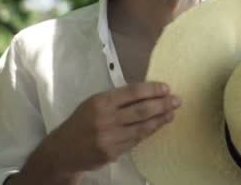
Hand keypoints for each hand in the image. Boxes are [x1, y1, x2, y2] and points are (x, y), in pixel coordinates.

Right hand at [49, 82, 180, 172]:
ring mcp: (109, 137)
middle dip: (162, 104)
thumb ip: (115, 99)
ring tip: (172, 113)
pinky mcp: (112, 152)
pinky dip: (149, 132)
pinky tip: (157, 126)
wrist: (63, 150)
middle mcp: (105, 118)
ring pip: (142, 127)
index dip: (151, 90)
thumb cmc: (80, 122)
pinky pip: (135, 140)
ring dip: (160, 120)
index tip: (166, 88)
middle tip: (177, 100)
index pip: (132, 92)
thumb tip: (145, 94)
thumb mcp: (92, 103)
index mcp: (100, 101)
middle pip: (141, 110)